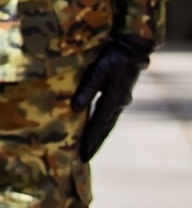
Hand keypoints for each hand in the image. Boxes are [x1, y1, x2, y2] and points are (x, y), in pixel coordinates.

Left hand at [72, 35, 152, 160]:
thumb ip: (86, 89)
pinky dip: (101, 125)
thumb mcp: (97, 71)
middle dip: (94, 143)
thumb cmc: (112, 57)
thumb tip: (75, 108)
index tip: (83, 154)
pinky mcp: (118, 95)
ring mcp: (120, 100)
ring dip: (98, 136)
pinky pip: (108, 115)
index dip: (90, 140)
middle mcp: (118, 104)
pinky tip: (95, 129)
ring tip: (89, 149)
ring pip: (107, 123)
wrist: (131, 49)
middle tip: (84, 158)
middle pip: (104, 128)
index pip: (99, 125)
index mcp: (113, 100)